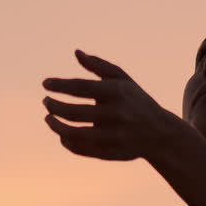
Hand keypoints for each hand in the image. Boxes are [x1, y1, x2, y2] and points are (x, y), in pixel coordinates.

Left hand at [42, 49, 173, 161]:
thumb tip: (76, 52)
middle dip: (54, 106)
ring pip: (75, 134)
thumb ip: (100, 66)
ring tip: (48, 118)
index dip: (59, 85)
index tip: (45, 84)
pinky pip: (83, 150)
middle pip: (74, 112)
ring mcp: (114, 136)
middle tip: (45, 102)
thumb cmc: (136, 101)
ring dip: (56, 127)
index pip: (81, 87)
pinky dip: (68, 142)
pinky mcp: (112, 153)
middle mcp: (116, 114)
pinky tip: (61, 135)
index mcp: (118, 92)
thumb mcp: (123, 80)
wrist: (160, 134)